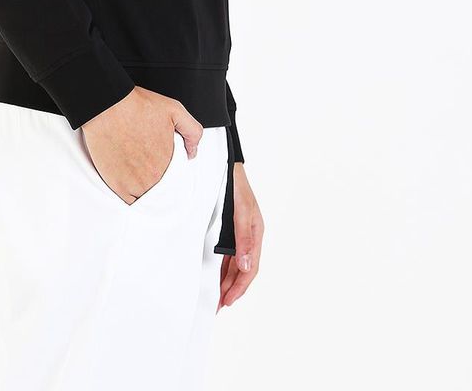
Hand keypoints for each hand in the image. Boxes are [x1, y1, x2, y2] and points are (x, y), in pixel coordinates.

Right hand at [81, 87, 202, 203]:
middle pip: (159, 188)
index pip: (175, 180)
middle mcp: (152, 176)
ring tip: (136, 172)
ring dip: (142, 188)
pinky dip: (129, 195)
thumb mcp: (175, 110)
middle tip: (146, 165)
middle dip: (156, 180)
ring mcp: (133, 183)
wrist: (107, 106)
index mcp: (168, 162)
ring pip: (144, 196)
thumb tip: (192, 152)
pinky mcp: (116, 185)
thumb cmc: (136, 106)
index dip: (170, 174)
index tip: (163, 166)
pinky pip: (128, 201)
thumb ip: (192, 131)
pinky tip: (128, 182)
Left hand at [217, 163, 262, 310]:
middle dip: (232, 289)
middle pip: (241, 270)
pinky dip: (221, 268)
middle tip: (219, 306)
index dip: (240, 286)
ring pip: (233, 264)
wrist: (224, 165)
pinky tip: (215, 277)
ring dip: (226, 281)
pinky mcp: (228, 229)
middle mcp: (248, 236)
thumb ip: (244, 238)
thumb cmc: (235, 185)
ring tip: (216, 298)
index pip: (250, 268)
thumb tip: (246, 266)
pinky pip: (226, 255)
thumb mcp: (241, 210)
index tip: (227, 300)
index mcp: (256, 233)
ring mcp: (238, 233)